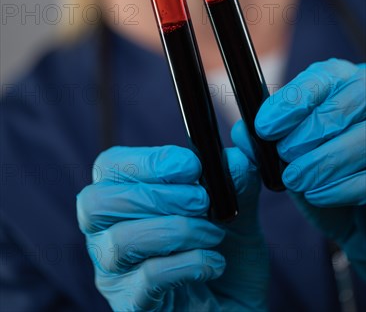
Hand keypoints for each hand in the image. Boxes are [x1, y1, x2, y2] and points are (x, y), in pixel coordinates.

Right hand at [76, 145, 268, 311]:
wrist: (237, 307)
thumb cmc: (224, 251)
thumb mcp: (235, 208)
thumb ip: (234, 179)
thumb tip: (232, 158)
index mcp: (123, 197)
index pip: (109, 166)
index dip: (147, 160)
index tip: (191, 165)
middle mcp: (106, 233)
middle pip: (98, 202)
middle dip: (157, 194)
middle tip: (202, 200)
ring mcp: (114, 273)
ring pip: (121, 241)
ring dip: (177, 229)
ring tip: (213, 233)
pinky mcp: (133, 306)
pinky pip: (148, 278)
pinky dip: (189, 263)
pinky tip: (215, 263)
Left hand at [234, 59, 365, 278]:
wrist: (351, 209)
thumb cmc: (318, 167)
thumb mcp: (287, 149)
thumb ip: (263, 138)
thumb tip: (241, 133)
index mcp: (341, 80)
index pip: (321, 79)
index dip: (291, 103)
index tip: (264, 127)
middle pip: (343, 108)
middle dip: (307, 134)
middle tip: (284, 155)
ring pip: (363, 139)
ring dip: (323, 162)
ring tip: (295, 179)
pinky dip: (341, 187)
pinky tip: (317, 195)